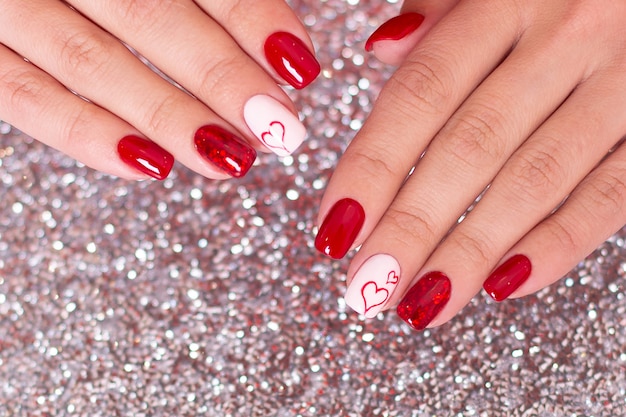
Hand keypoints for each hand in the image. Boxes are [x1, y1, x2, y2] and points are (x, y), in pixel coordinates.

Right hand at [0, 0, 319, 179]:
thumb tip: (273, 46)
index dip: (252, 18)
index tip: (300, 66)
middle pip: (147, 16)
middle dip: (221, 78)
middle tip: (278, 128)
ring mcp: (4, 3)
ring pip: (90, 61)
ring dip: (168, 116)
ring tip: (231, 159)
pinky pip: (24, 97)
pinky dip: (86, 135)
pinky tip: (150, 166)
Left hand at [316, 0, 625, 329]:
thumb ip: (442, 11)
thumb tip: (381, 51)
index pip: (420, 95)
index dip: (371, 168)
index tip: (334, 229)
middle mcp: (565, 35)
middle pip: (469, 147)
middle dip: (410, 227)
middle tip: (367, 287)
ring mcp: (624, 78)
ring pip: (534, 179)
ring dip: (470, 252)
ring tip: (421, 304)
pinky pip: (614, 193)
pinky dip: (560, 243)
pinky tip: (504, 286)